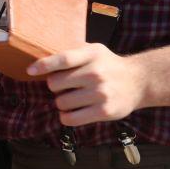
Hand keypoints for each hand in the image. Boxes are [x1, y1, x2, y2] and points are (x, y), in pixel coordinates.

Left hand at [27, 45, 146, 126]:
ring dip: (61, 102)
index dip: (44, 65)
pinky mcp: (104, 111)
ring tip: (70, 98)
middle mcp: (96, 73)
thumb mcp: (95, 50)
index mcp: (92, 55)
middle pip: (56, 83)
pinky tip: (70, 112)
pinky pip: (71, 119)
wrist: (139, 82)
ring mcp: (101, 93)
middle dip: (54, 86)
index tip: (30, 70)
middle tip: (63, 86)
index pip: (63, 58)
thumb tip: (42, 51)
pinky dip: (65, 117)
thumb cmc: (109, 65)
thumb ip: (73, 51)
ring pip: (61, 102)